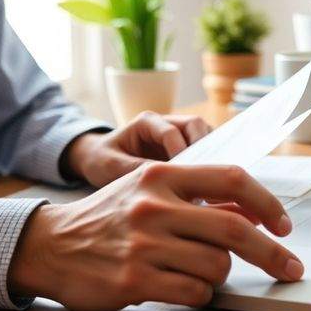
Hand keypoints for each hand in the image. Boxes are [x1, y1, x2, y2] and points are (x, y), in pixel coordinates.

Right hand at [8, 163, 303, 310]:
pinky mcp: (135, 279)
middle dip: (271, 252)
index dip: (267, 204)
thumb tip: (249, 209)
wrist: (50, 245)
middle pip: (234, 227)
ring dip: (219, 275)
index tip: (283, 225)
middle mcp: (154, 205)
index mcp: (162, 176)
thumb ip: (196, 197)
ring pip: (216, 265)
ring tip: (197, 272)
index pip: (232, 178)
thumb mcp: (148, 192)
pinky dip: (199, 295)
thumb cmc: (107, 218)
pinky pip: (194, 293)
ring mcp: (144, 243)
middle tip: (289, 266)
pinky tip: (182, 288)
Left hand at [64, 111, 211, 186]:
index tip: (184, 177)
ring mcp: (177, 135)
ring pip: (206, 135)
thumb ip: (136, 169)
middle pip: (195, 125)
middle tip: (205, 178)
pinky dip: (210, 165)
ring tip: (212, 184)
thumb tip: (166, 182)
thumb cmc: (102, 160)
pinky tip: (210, 187)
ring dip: (212, 156)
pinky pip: (205, 150)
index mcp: (146, 122)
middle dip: (204, 149)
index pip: (171, 131)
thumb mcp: (111, 166)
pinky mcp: (184, 148)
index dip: (180, 152)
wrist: (98, 160)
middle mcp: (165, 123)